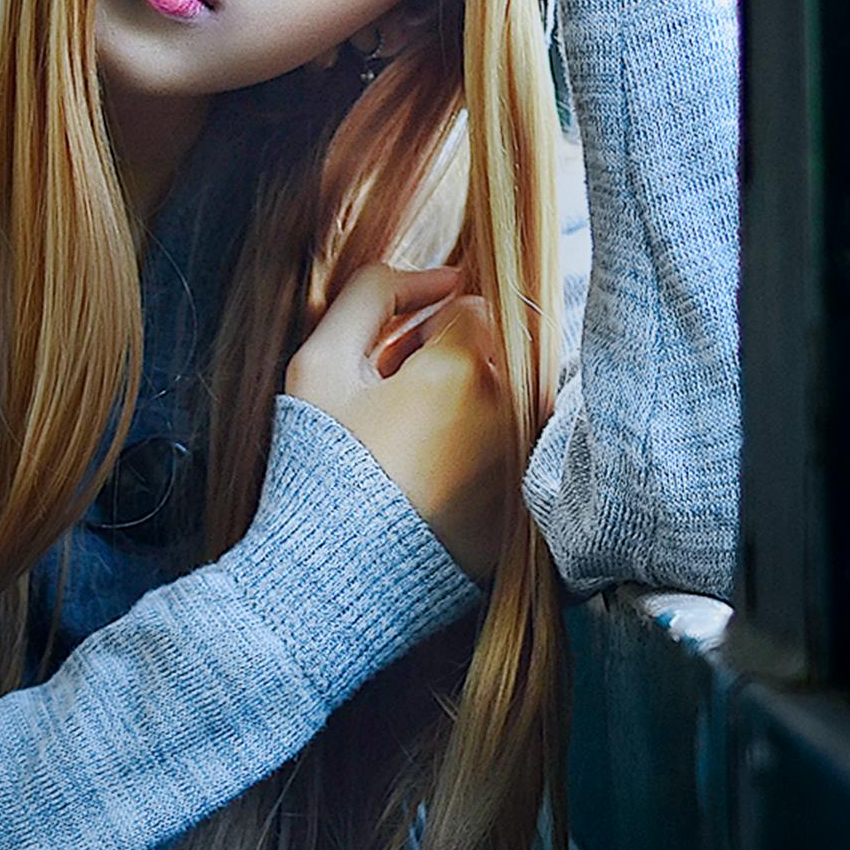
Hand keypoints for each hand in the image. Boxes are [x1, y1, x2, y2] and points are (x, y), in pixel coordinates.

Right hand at [283, 264, 519, 582]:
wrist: (334, 576)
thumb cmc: (321, 464)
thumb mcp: (320, 364)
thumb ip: (374, 293)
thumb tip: (447, 273)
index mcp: (466, 367)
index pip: (469, 307)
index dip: (422, 332)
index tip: (388, 371)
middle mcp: (512, 409)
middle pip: (500, 351)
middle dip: (456, 363)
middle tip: (401, 406)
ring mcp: (527, 462)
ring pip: (515, 400)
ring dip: (474, 407)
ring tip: (418, 445)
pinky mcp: (529, 507)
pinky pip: (520, 455)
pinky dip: (486, 456)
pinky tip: (435, 484)